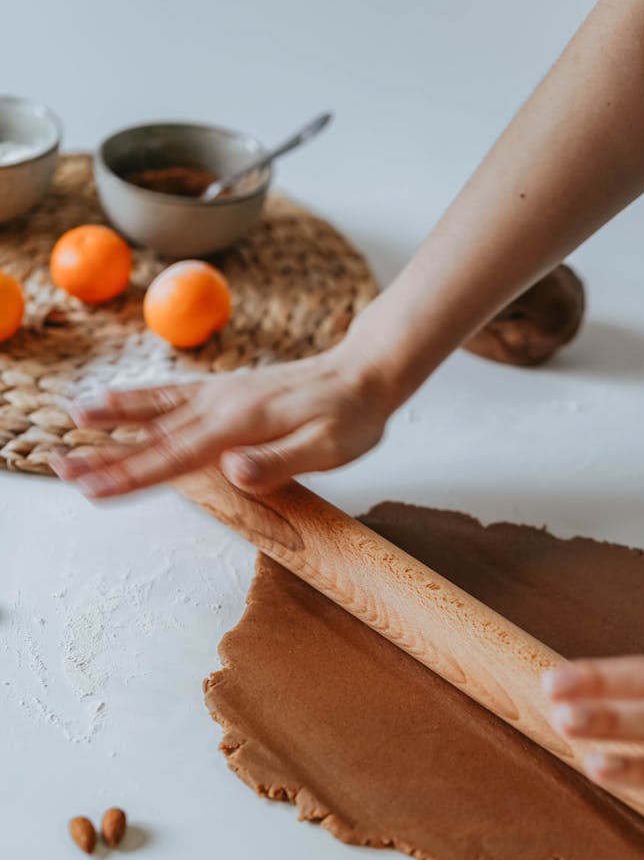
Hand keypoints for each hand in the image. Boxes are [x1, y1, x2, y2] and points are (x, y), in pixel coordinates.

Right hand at [52, 341, 391, 497]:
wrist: (364, 372)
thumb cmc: (351, 415)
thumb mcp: (329, 447)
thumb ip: (280, 460)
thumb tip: (234, 471)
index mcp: (241, 423)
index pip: (176, 456)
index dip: (132, 474)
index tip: (94, 487)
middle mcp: (222, 404)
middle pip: (154, 435)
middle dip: (106, 454)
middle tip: (62, 466)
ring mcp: (222, 393)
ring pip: (156, 409)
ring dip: (113, 417)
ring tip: (73, 419)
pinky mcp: (227, 390)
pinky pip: (174, 393)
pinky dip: (141, 398)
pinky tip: (119, 400)